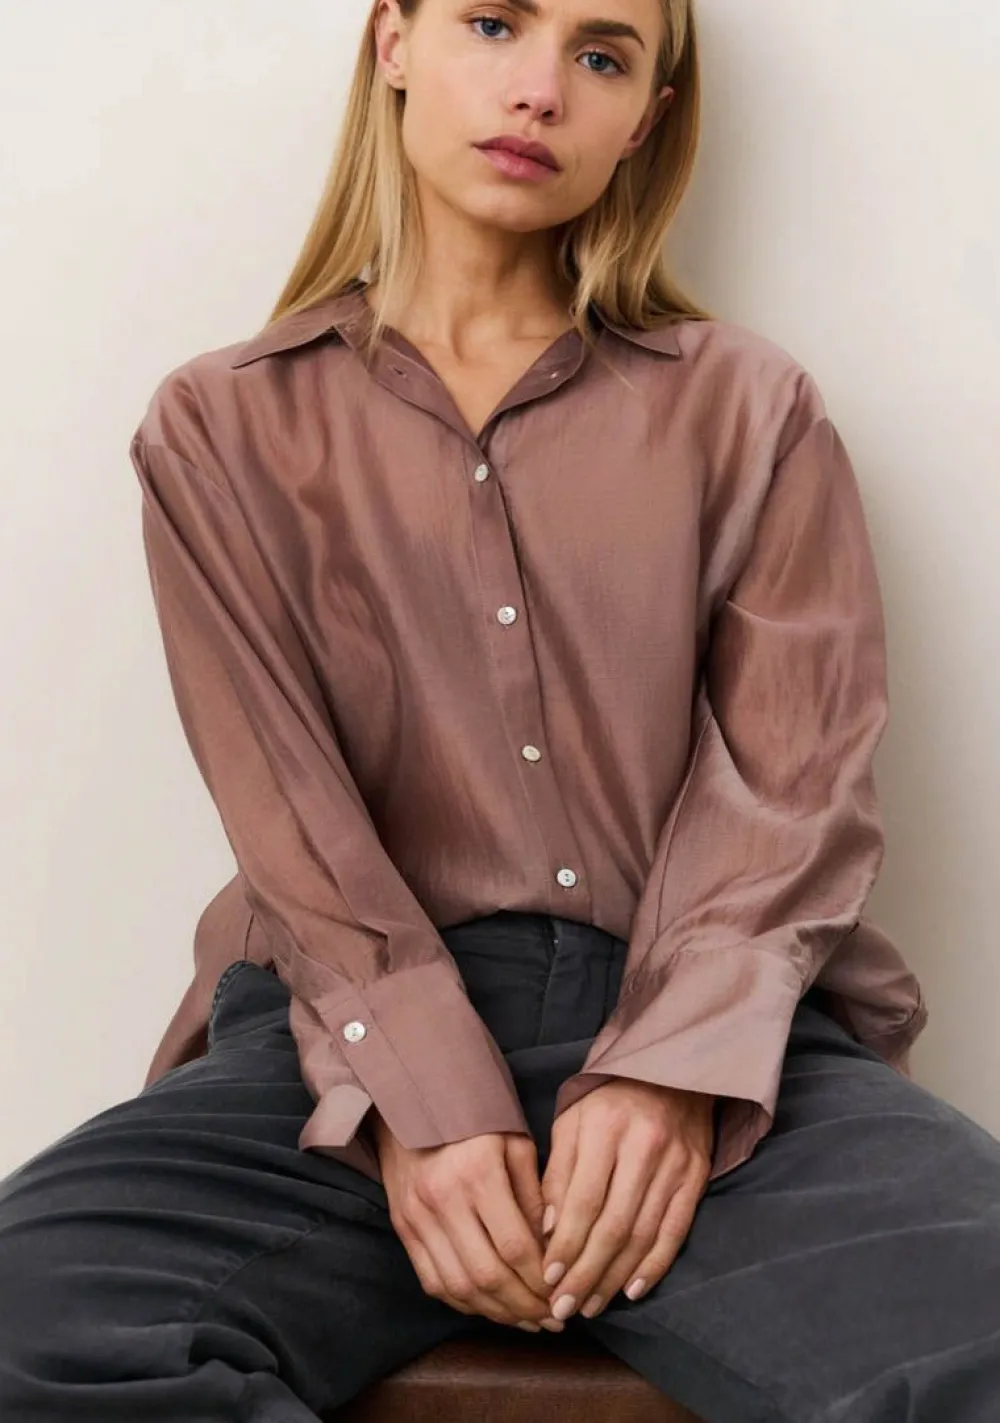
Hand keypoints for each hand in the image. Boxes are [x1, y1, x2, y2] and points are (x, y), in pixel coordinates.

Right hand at [371, 1113, 566, 1332]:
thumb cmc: (475, 1117)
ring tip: (528, 1320)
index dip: (541, 1279)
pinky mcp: (403, 1227)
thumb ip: (535, 1195)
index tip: (564, 1292)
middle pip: (487, 1275)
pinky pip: (433, 1281)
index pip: (514, 1245)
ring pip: (459, 1286)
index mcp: (477, 1172)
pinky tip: (491, 1307)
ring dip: (497, 1312)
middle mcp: (443, 1199)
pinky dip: (464, 1302)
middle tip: (552, 1318)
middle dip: (524, 1305)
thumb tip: (554, 1248)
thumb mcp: (515, 1142)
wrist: (412, 1101)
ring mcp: (417, 1217)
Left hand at [538, 1080, 714, 1320]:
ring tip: (591, 1306)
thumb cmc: (609, 1098)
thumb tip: (546, 1230)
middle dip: (586, 1273)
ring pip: (643, 1234)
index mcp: (605, 1128)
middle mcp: (643, 1147)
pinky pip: (675, 1229)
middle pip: (613, 1225)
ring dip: (615, 1277)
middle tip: (564, 1308)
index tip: (547, 1279)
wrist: (671, 1069)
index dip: (565, 1244)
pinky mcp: (696, 1175)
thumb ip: (558, 1173)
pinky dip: (654, 1265)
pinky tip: (633, 1290)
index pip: (584, 1200)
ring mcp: (675, 1163)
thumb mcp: (572, 1121)